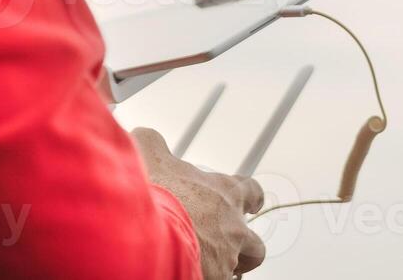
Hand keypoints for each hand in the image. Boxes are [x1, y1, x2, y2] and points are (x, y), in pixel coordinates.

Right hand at [131, 127, 267, 278]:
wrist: (147, 231)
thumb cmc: (155, 192)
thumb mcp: (150, 154)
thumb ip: (152, 142)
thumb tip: (146, 136)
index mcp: (224, 192)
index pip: (252, 192)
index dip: (249, 198)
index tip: (249, 203)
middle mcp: (233, 226)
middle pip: (256, 243)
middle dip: (244, 246)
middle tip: (225, 245)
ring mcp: (227, 256)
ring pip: (241, 267)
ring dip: (229, 266)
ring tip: (207, 264)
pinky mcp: (215, 278)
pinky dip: (207, 277)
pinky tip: (189, 272)